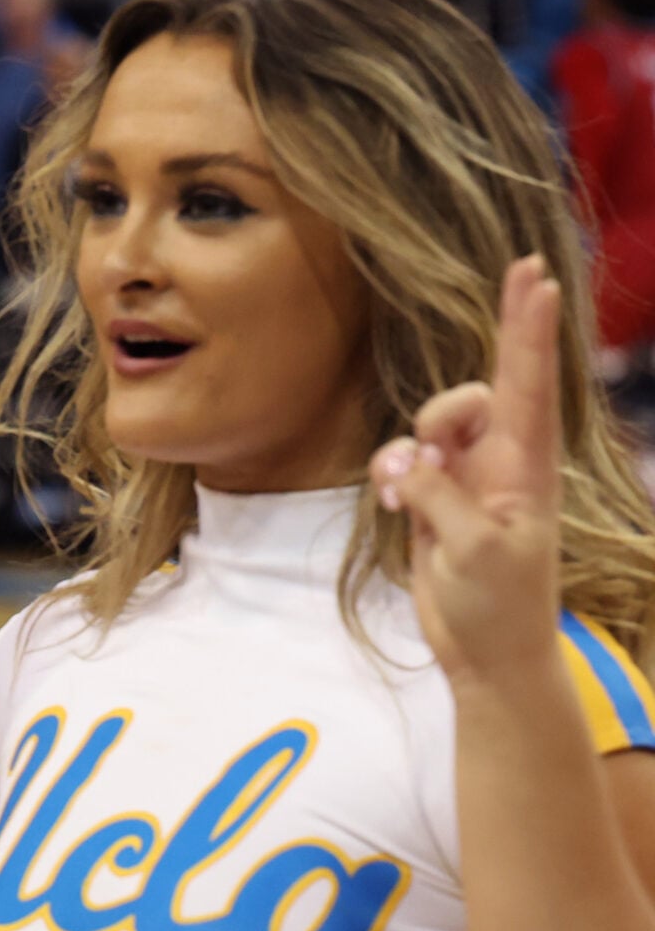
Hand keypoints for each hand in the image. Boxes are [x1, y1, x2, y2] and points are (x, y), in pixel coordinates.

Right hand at [375, 257, 563, 686]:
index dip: (531, 330)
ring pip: (429, 425)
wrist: (488, 652)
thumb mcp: (478, 548)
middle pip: (476, 394)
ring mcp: (467, 478)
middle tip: (487, 349)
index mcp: (529, 469)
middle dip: (465, 389)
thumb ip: (440, 492)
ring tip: (409, 497)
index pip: (531, 385)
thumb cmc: (501, 603)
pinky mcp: (434, 497)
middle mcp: (502, 462)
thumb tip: (409, 462)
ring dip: (409, 451)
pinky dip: (390, 476)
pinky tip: (396, 506)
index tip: (539, 277)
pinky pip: (401, 459)